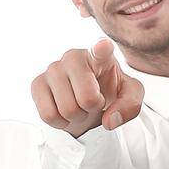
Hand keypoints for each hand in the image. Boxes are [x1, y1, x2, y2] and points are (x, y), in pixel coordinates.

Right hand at [30, 38, 144, 136]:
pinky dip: (60, 122)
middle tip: (93, 103)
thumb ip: (130, 106)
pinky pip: (48, 114)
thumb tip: (109, 120)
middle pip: (86, 98)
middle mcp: (74, 56)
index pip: (101, 50)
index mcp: (101, 55)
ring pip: (66, 109)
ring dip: (76, 117)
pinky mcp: (37, 83)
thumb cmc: (108, 92)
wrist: (86, 101)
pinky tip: (64, 111)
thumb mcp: (129, 97)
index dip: (101, 49)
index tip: (102, 46)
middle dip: (92, 109)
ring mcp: (53, 68)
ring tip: (79, 106)